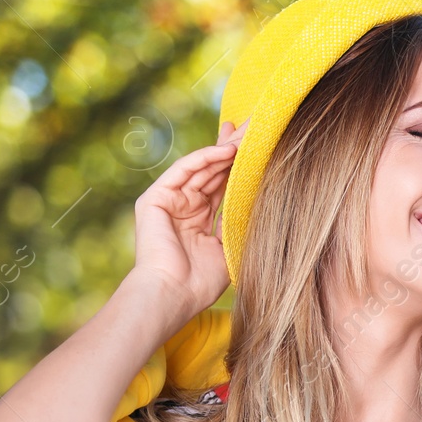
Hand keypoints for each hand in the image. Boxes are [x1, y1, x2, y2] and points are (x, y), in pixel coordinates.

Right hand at [125, 119, 245, 323]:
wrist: (173, 294)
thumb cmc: (202, 281)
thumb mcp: (230, 246)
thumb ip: (240, 222)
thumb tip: (266, 200)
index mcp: (200, 221)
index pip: (222, 185)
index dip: (239, 165)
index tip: (259, 145)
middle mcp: (184, 208)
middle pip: (213, 171)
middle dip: (234, 150)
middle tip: (256, 127)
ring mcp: (168, 202)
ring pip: (201, 168)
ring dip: (224, 150)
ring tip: (249, 134)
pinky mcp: (154, 199)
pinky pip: (183, 171)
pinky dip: (204, 159)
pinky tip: (226, 150)